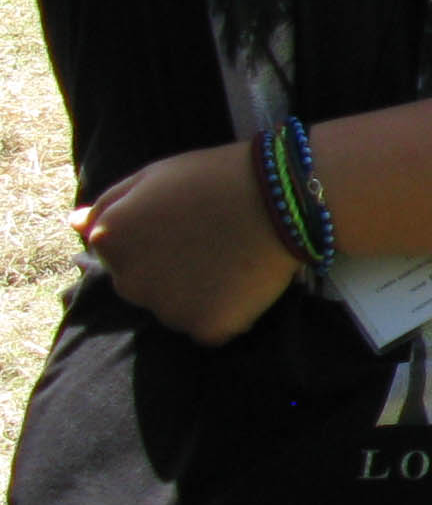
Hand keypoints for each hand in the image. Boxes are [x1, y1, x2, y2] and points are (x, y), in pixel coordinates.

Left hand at [77, 142, 302, 344]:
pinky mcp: (206, 328)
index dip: (153, 240)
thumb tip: (75, 224)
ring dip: (194, 295)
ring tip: (228, 262)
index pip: (118, 255)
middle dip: (167, 271)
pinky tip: (242, 284)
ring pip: (174, 310)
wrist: (282, 196)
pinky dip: (223, 313)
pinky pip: (208, 328)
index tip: (184, 225)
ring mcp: (166, 309)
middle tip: (208, 244)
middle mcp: (128, 282)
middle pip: (143, 287)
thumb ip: (109, 203)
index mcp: (109, 240)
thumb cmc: (214, 177)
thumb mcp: (152, 176)